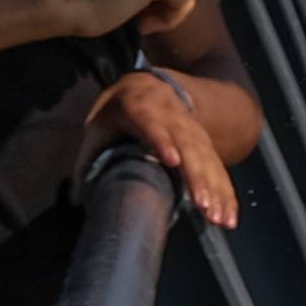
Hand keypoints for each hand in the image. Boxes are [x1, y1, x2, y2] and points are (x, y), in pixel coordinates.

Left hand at [93, 68, 239, 228]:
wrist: (149, 85)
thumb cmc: (118, 110)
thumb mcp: (98, 126)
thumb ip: (88, 158)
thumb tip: (76, 198)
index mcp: (142, 110)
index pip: (153, 127)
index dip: (163, 142)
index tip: (172, 160)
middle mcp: (175, 120)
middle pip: (190, 149)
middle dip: (198, 178)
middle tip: (203, 207)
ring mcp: (193, 131)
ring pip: (208, 161)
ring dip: (216, 190)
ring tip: (220, 219)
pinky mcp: (204, 144)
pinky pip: (218, 168)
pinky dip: (225, 193)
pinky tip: (229, 216)